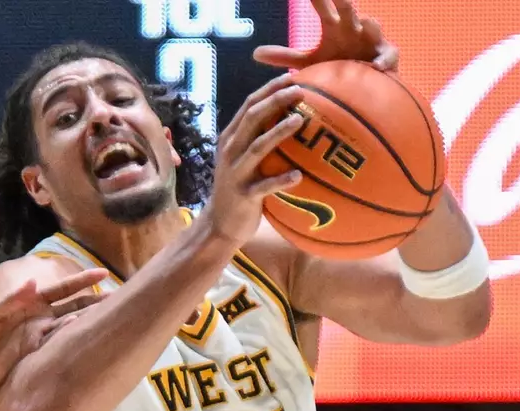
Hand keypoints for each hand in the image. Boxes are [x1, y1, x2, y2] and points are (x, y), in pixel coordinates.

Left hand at [0, 269, 108, 397]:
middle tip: (124, 297)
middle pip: (76, 306)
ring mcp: (45, 339)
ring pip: (76, 327)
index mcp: (29, 304)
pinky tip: (99, 341)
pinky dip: (83, 344)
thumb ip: (7, 302)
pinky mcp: (44, 358)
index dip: (81, 281)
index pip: (61, 289)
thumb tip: (34, 282)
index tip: (103, 274)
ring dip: (95, 322)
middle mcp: (42, 319)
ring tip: (120, 318)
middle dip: (98, 301)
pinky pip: (66, 349)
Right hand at [201, 73, 305, 245]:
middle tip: (300, 90)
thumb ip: (258, 138)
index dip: (269, 89)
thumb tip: (290, 116)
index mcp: (231, 138)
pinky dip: (282, 180)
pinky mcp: (244, 196)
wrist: (220, 224)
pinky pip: (265, 186)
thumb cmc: (240, 188)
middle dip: (275, 101)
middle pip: (252, 118)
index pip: (249, 105)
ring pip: (258, 147)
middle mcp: (231, 150)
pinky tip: (298, 176)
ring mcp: (236, 173)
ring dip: (278, 132)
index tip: (292, 77)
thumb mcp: (243, 158)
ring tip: (299, 120)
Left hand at [254, 0, 397, 71]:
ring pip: (372, 26)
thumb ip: (285, 56)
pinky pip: (388, 55)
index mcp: (334, 25)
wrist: (363, 87)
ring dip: (368, 24)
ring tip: (363, 22)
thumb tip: (255, 53)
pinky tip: (376, 66)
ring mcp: (371, 40)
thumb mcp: (310, 62)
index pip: (321, 4)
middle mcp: (352, 27)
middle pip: (347, 7)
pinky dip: (383, 60)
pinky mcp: (385, 58)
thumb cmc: (337, 68)